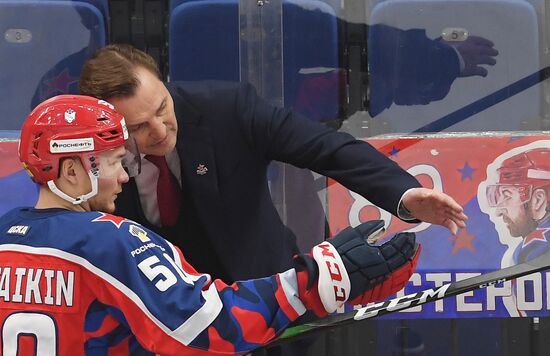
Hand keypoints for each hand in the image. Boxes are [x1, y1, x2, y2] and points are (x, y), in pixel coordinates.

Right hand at [294, 220, 420, 314]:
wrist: (325, 277)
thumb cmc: (337, 254)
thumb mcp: (352, 235)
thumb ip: (369, 228)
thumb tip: (382, 225)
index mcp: (379, 256)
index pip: (398, 247)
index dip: (406, 241)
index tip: (410, 235)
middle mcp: (383, 270)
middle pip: (402, 260)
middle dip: (410, 250)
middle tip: (414, 243)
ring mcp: (379, 280)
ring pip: (400, 272)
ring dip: (408, 263)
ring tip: (412, 255)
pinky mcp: (374, 287)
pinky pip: (394, 281)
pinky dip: (401, 274)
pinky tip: (402, 270)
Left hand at [402, 188, 467, 234]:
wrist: (410, 204)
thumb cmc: (414, 196)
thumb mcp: (416, 194)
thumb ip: (422, 194)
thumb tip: (428, 194)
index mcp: (437, 197)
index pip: (447, 200)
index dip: (453, 205)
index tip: (459, 209)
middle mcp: (442, 204)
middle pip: (451, 209)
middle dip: (458, 214)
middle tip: (464, 218)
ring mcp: (441, 212)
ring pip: (452, 217)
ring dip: (457, 221)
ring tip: (463, 226)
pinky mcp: (440, 219)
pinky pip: (447, 223)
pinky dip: (451, 228)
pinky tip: (454, 232)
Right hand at [440, 35, 497, 77]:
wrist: (446, 59)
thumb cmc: (443, 49)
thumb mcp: (445, 40)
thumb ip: (449, 39)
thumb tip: (446, 38)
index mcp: (468, 40)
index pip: (480, 41)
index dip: (486, 43)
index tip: (491, 44)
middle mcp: (474, 49)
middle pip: (486, 50)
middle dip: (491, 51)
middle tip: (495, 53)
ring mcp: (475, 59)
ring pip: (487, 60)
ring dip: (491, 61)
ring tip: (493, 62)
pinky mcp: (473, 69)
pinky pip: (481, 71)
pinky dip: (484, 72)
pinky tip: (485, 74)